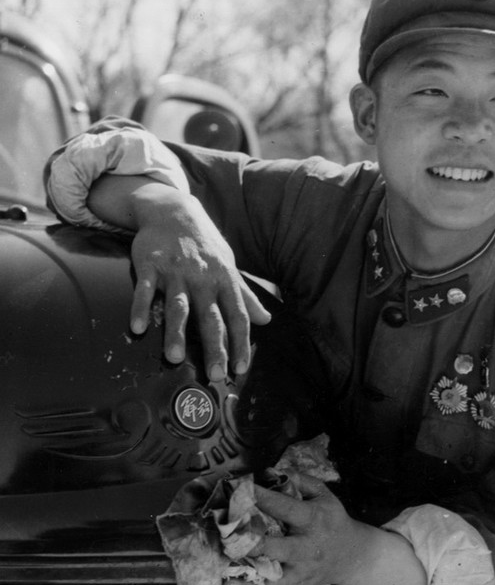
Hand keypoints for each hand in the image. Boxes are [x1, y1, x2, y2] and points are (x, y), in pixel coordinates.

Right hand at [126, 188, 271, 379]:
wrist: (174, 210)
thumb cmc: (205, 245)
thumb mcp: (229, 267)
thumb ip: (245, 296)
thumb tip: (267, 320)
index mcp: (224, 281)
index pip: (238, 316)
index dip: (241, 343)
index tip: (241, 368)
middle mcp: (203, 278)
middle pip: (210, 317)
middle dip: (214, 347)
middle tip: (215, 374)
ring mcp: (176, 271)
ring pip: (178, 306)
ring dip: (177, 332)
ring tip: (175, 358)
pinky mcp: (150, 264)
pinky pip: (145, 289)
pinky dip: (140, 307)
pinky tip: (137, 328)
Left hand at [224, 472, 367, 584]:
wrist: (353, 554)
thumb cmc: (332, 519)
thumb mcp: (324, 494)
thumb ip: (301, 481)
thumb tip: (273, 471)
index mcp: (313, 521)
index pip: (287, 508)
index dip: (264, 498)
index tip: (240, 490)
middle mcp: (307, 549)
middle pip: (279, 549)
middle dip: (254, 547)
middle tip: (228, 542)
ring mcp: (302, 574)